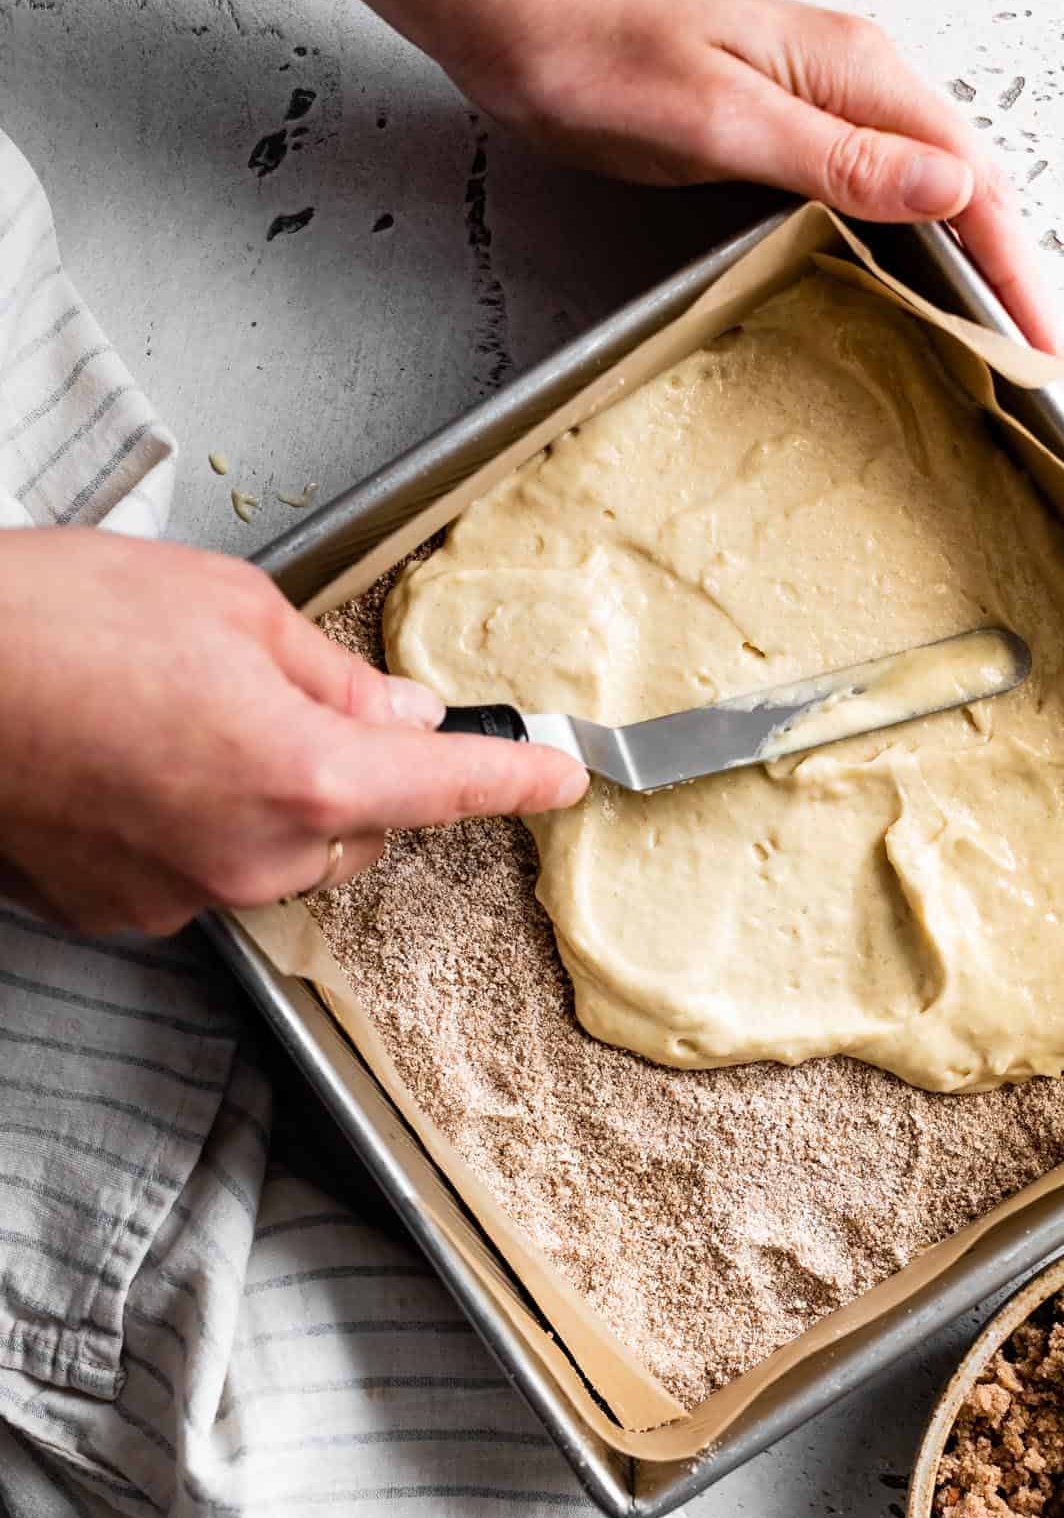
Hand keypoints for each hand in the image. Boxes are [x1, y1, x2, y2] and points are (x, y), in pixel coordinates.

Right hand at [0, 530, 585, 936]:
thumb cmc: (49, 621)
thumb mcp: (225, 603)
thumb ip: (334, 674)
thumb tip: (398, 715)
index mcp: (304, 774)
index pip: (448, 787)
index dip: (515, 778)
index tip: (559, 777)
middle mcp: (255, 856)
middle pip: (360, 827)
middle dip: (347, 769)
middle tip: (275, 696)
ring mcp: (186, 896)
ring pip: (280, 854)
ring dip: (266, 799)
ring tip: (176, 722)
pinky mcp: (124, 914)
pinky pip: (201, 872)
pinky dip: (192, 826)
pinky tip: (133, 767)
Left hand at [364, 0, 1063, 354]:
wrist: (511, 7)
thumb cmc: (591, 46)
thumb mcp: (720, 115)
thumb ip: (838, 159)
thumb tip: (948, 193)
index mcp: (855, 74)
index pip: (975, 184)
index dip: (1019, 274)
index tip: (1045, 346)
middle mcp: (852, 80)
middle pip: (967, 189)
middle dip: (1011, 277)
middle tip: (1034, 365)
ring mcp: (819, 101)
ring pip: (925, 192)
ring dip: (967, 266)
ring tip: (993, 343)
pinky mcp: (782, 123)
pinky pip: (875, 192)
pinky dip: (909, 247)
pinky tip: (908, 287)